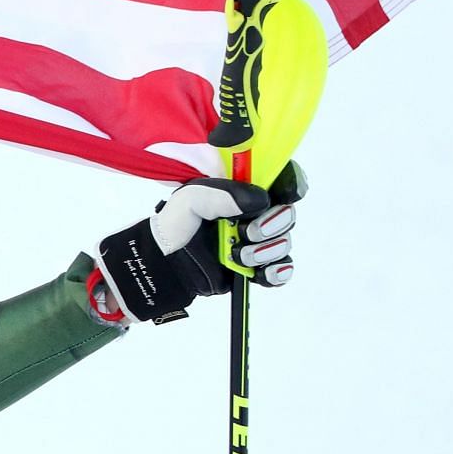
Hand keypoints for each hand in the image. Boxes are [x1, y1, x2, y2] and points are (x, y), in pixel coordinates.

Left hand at [89, 162, 305, 324]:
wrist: (163, 264)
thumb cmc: (174, 224)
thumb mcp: (190, 199)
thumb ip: (222, 194)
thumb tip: (260, 200)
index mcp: (241, 192)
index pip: (279, 180)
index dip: (289, 185)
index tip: (284, 194)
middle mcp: (254, 215)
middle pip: (287, 214)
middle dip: (273, 224)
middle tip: (247, 231)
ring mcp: (256, 243)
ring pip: (284, 243)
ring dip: (265, 251)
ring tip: (237, 255)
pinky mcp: (255, 268)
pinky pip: (280, 271)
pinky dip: (276, 272)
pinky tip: (260, 273)